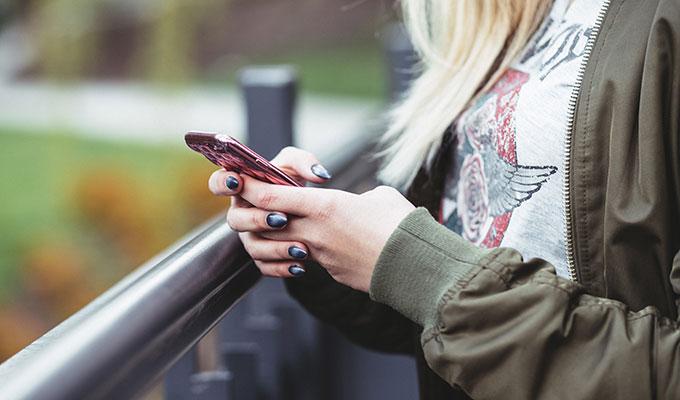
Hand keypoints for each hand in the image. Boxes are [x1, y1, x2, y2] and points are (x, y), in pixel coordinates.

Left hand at [208, 147, 414, 291]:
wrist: (414, 266)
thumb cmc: (401, 225)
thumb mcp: (379, 197)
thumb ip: (357, 197)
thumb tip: (357, 203)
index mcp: (324, 205)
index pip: (270, 195)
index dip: (249, 186)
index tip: (239, 179)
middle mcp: (314, 231)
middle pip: (263, 222)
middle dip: (251, 212)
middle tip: (254, 202)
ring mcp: (319, 254)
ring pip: (278, 243)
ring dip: (273, 235)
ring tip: (282, 224)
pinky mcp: (328, 271)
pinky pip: (301, 260)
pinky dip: (296, 252)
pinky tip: (307, 246)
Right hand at [208, 147, 335, 278]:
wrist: (307, 210)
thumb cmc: (292, 182)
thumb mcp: (297, 165)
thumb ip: (304, 162)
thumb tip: (318, 175)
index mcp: (241, 187)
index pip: (219, 183)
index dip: (223, 183)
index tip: (238, 182)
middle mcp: (241, 213)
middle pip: (235, 220)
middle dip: (257, 219)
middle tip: (282, 219)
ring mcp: (249, 236)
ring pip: (252, 246)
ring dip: (275, 248)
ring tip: (300, 248)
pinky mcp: (261, 256)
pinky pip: (265, 266)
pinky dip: (282, 267)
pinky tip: (300, 265)